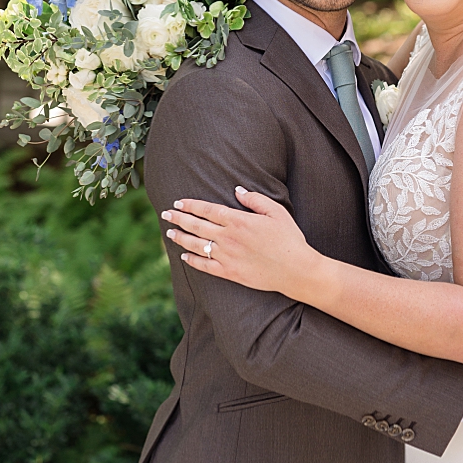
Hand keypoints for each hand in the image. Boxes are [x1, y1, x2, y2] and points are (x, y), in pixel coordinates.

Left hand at [162, 187, 317, 295]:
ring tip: (169, 233)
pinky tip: (183, 256)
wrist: (296, 270)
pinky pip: (205, 266)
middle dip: (178, 219)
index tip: (178, 202)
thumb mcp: (276, 212)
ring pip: (196, 245)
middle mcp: (228, 238)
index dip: (190, 205)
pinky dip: (192, 260)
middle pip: (196, 226)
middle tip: (165, 214)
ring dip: (181, 238)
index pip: (207, 210)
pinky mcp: (230, 273)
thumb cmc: (289, 238)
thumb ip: (255, 199)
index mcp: (238, 221)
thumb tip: (237, 190)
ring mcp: (227, 256)